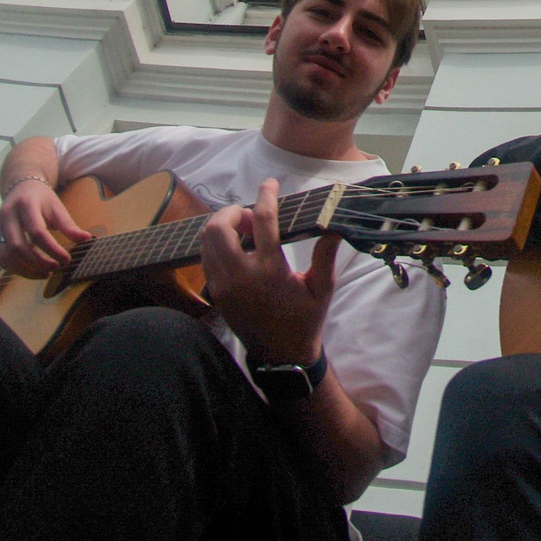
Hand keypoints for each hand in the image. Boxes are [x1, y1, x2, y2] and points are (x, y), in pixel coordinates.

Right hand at [0, 179, 90, 276]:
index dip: (52, 249)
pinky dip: (16, 268)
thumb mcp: (57, 207)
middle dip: (37, 262)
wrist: (21, 187)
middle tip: (55, 268)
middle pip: (17, 246)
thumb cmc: (42, 199)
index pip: (37, 232)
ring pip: (5, 255)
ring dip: (25, 269)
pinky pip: (1, 258)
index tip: (66, 259)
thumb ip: (69, 225)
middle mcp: (7, 215)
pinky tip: (32, 270)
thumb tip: (88, 239)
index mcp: (26, 205)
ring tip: (45, 273)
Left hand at [199, 179, 336, 366]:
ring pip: (207, 241)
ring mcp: (223, 285)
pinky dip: (217, 244)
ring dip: (223, 226)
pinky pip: (206, 258)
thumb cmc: (304, 320)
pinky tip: (237, 248)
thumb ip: (325, 255)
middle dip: (233, 211)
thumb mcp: (322, 289)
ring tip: (245, 232)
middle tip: (252, 217)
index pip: (263, 221)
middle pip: (219, 227)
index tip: (271, 183)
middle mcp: (241, 275)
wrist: (280, 356)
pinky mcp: (215, 293)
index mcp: (271, 271)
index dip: (266, 196)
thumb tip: (335, 225)